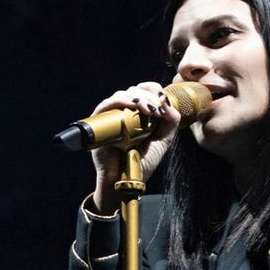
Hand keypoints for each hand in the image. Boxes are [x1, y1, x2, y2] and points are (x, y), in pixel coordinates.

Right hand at [90, 82, 180, 213]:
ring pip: (122, 95)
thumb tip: (167, 101)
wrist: (125, 180)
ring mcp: (111, 116)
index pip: (144, 90)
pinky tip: (133, 105)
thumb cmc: (142, 162)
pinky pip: (107, 104)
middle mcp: (124, 112)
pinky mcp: (99, 122)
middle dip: (149, 96)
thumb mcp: (163, 140)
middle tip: (157, 110)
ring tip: (149, 110)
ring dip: (138, 98)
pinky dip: (120, 101)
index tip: (162, 100)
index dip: (153, 89)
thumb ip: (170, 122)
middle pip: (134, 90)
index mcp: (139, 114)